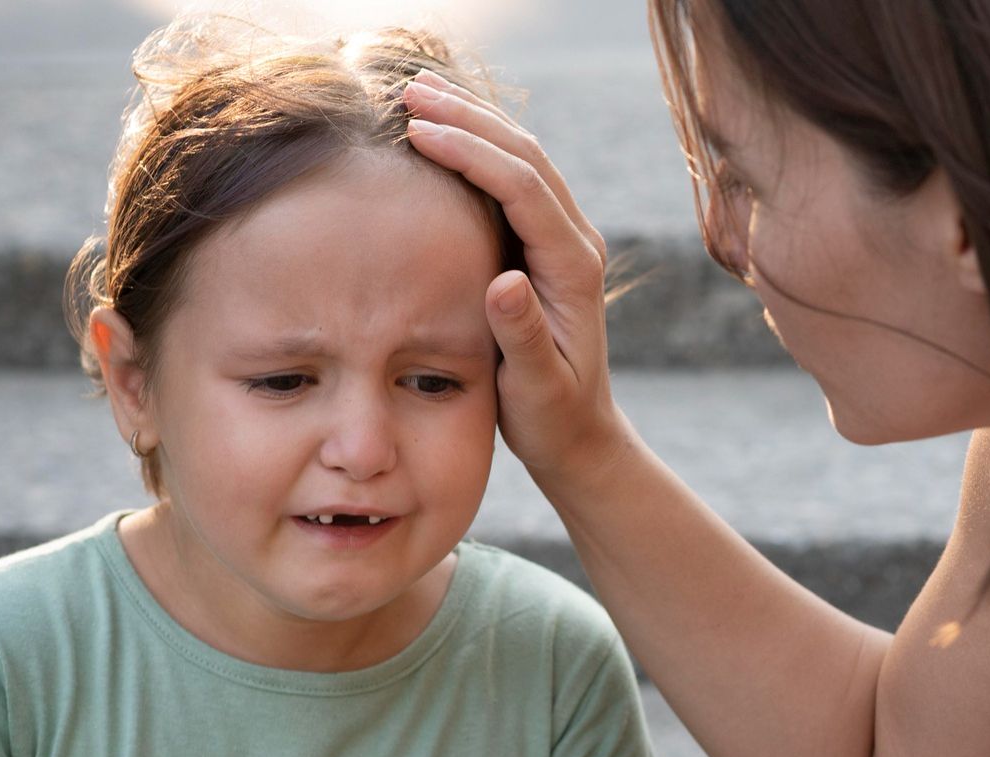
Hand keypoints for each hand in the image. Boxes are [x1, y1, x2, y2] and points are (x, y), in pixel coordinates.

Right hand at [401, 71, 631, 488]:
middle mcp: (576, 243)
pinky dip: (478, 146)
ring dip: (473, 120)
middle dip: (468, 118)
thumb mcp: (536, 386)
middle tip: (409, 90)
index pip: (523, 188)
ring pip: (522, 157)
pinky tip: (441, 130)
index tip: (419, 132)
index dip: (471, 153)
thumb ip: (523, 335)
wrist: (580, 434)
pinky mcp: (545, 245)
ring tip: (419, 91)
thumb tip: (504, 280)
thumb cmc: (553, 417)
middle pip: (526, 156)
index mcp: (574, 268)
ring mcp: (563, 239)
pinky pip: (514, 178)